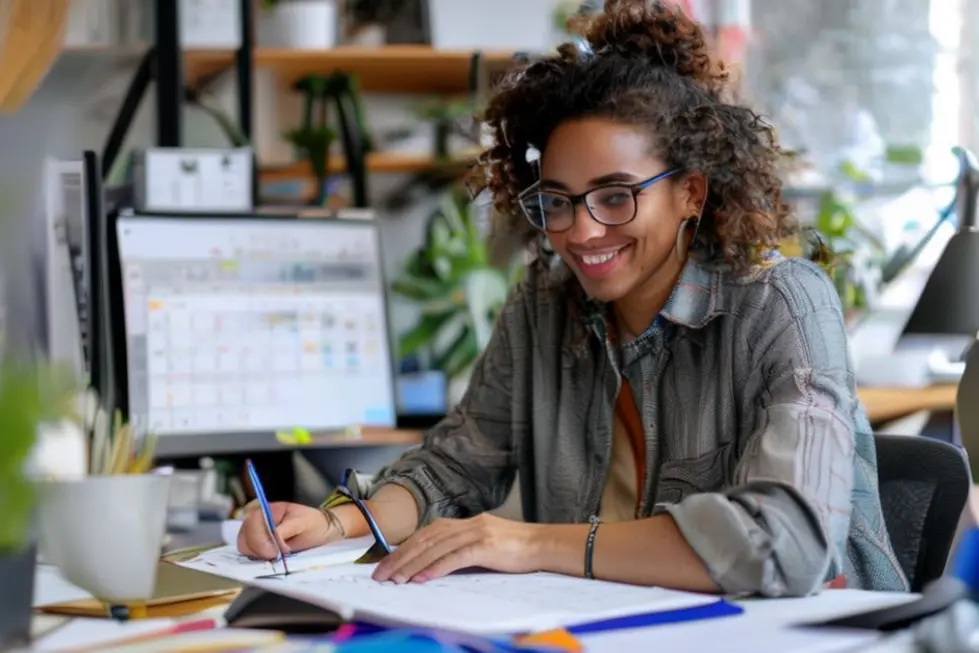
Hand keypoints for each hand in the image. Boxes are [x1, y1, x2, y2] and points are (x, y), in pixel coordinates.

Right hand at [237, 502, 340, 559]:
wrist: (318, 530)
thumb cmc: (311, 523)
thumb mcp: (303, 523)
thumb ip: (287, 528)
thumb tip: (274, 536)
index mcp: (267, 509)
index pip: (252, 522)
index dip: (260, 540)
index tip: (275, 552)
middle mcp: (255, 519)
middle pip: (244, 537)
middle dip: (259, 550)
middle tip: (277, 556)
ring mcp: (252, 532)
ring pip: (244, 546)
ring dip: (258, 555)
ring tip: (277, 555)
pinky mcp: (253, 544)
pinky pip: (248, 553)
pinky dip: (257, 558)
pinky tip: (271, 557)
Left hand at [372, 513, 540, 583]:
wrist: (544, 544)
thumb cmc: (517, 549)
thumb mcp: (485, 544)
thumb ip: (462, 548)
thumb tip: (434, 564)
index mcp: (465, 523)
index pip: (427, 534)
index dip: (404, 548)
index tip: (387, 563)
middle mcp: (467, 524)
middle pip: (425, 539)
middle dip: (401, 557)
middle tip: (382, 574)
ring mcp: (476, 533)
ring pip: (436, 548)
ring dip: (413, 564)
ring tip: (396, 579)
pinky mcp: (486, 546)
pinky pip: (455, 557)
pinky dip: (436, 567)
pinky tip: (422, 578)